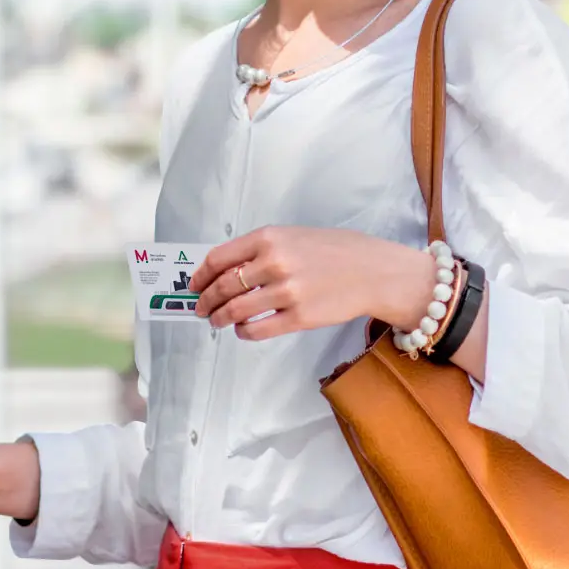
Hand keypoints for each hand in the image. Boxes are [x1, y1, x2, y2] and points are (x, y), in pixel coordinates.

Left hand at [189, 226, 435, 339]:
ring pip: (235, 310)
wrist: (374, 271)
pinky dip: (243, 332)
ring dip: (220, 318)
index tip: (194, 285)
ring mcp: (286, 291)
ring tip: (217, 321)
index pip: (219, 258)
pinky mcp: (298, 318)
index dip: (200, 275)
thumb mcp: (295, 236)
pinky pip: (257, 329)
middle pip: (223, 286)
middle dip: (206, 300)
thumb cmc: (336, 251)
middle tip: (200, 308)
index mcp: (269, 237)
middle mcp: (274, 262)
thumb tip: (225, 270)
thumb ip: (261, 250)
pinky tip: (243, 329)